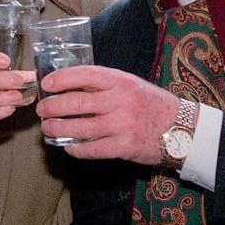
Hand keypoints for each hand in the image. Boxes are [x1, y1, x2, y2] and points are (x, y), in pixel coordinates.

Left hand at [35, 65, 179, 164]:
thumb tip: (70, 87)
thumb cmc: (151, 104)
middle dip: (52, 107)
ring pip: (79, 128)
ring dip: (58, 129)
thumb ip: (105, 85)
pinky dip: (75, 149)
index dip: (60, 79)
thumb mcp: (130, 85)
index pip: (84, 74)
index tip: (46, 84)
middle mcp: (120, 101)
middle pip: (76, 103)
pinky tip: (68, 147)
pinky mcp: (124, 147)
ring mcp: (122, 125)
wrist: (182, 128)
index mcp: (120, 81)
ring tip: (47, 128)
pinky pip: (91, 149)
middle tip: (42, 109)